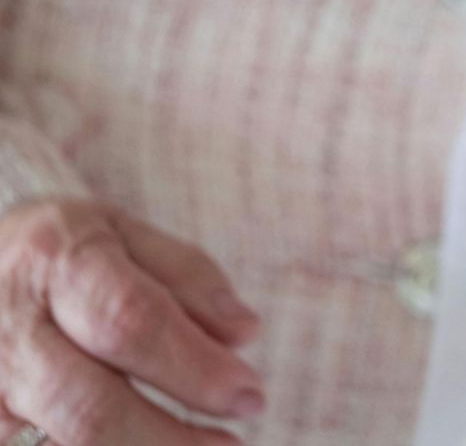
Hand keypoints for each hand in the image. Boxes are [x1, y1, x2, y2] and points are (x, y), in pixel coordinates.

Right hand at [0, 198, 263, 444]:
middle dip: (170, 436)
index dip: (194, 365)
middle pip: (91, 405)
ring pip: (63, 445)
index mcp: (57, 261)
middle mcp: (10, 329)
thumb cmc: (58, 252)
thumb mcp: (122, 235)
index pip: (131, 320)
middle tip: (232, 444)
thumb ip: (187, 278)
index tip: (248, 393)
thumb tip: (244, 334)